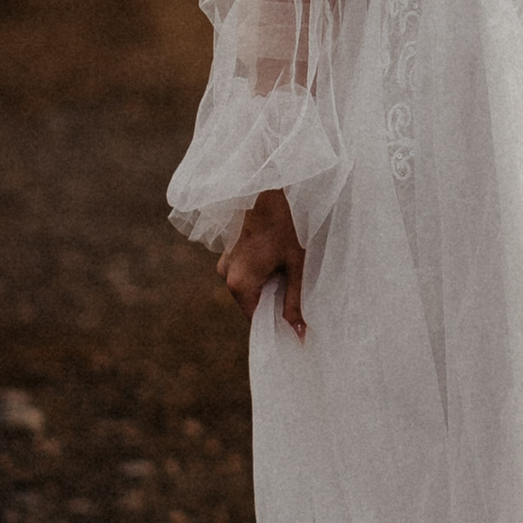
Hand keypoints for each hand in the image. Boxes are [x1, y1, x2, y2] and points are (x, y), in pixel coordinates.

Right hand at [217, 189, 305, 336]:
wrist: (269, 187)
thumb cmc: (287, 224)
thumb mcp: (297, 266)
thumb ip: (295, 302)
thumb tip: (298, 335)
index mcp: (239, 284)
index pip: (255, 321)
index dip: (275, 327)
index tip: (294, 329)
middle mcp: (225, 276)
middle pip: (252, 304)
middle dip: (274, 304)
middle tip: (298, 296)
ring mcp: (224, 263)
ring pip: (249, 289)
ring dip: (268, 287)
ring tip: (290, 272)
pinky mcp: (229, 253)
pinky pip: (245, 274)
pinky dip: (261, 274)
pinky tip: (278, 261)